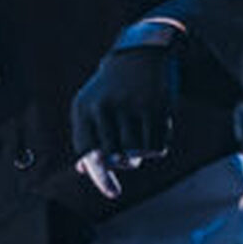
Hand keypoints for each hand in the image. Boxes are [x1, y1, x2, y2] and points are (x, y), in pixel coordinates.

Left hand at [71, 30, 181, 199]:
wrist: (143, 51)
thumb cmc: (112, 86)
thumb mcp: (92, 104)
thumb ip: (86, 137)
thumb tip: (84, 170)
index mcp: (84, 107)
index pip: (88, 152)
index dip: (99, 175)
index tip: (113, 192)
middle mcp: (105, 106)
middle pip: (114, 159)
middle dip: (124, 162)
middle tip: (128, 152)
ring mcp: (131, 106)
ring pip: (137, 156)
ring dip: (141, 154)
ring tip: (140, 134)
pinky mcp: (155, 107)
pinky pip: (156, 148)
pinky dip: (158, 146)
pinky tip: (156, 127)